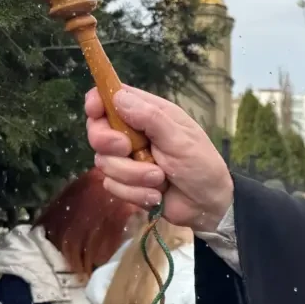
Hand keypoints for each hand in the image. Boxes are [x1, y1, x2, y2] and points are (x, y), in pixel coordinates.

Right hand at [86, 87, 232, 231]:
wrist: (209, 206)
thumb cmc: (202, 166)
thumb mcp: (181, 140)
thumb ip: (151, 119)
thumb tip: (118, 97)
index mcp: (150, 115)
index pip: (112, 98)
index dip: (97, 102)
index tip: (95, 111)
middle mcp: (134, 134)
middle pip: (98, 132)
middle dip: (109, 143)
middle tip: (127, 149)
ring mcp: (128, 160)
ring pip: (104, 163)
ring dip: (133, 175)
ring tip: (160, 179)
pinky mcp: (127, 183)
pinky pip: (113, 186)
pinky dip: (135, 193)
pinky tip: (156, 195)